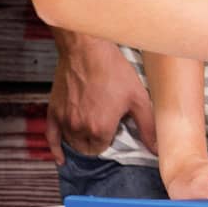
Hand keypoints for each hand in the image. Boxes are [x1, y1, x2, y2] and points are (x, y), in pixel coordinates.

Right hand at [46, 32, 156, 162]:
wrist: (87, 49)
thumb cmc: (113, 70)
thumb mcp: (138, 97)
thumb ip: (148, 126)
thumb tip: (156, 149)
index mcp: (100, 128)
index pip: (102, 148)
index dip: (109, 139)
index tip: (114, 127)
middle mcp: (79, 128)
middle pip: (86, 148)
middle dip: (95, 142)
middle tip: (103, 127)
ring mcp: (64, 120)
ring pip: (71, 142)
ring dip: (80, 141)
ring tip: (89, 131)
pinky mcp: (53, 111)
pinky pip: (51, 137)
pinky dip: (56, 149)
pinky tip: (60, 158)